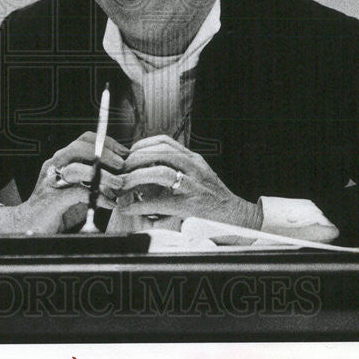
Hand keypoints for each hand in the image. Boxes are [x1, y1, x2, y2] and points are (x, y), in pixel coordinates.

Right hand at [0, 132, 127, 233]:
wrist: (28, 226)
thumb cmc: (56, 209)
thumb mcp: (79, 191)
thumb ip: (96, 182)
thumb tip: (122, 177)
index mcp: (61, 160)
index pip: (84, 140)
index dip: (105, 142)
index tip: (123, 152)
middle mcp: (54, 166)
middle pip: (79, 148)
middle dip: (104, 154)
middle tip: (121, 165)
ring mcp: (51, 182)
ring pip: (77, 168)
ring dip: (102, 175)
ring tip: (118, 184)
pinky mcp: (51, 200)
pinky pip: (77, 193)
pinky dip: (97, 197)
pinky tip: (108, 203)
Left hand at [114, 135, 261, 228]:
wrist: (237, 217)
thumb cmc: (213, 198)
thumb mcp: (197, 176)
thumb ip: (176, 169)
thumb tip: (144, 172)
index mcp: (193, 158)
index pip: (164, 141)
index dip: (142, 144)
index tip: (128, 153)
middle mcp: (194, 167)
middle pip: (160, 152)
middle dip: (135, 158)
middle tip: (120, 169)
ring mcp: (194, 185)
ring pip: (161, 172)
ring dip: (136, 178)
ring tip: (121, 185)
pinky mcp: (192, 205)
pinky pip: (161, 201)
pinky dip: (140, 204)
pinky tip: (128, 207)